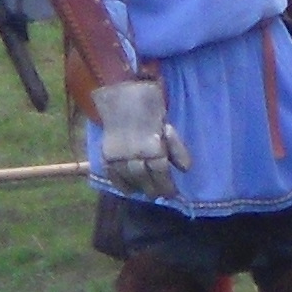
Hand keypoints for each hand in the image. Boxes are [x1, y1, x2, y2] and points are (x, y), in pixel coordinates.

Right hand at [94, 77, 184, 201]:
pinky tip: (129, 190)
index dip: (168, 186)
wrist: (122, 97)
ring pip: (129, 178)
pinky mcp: (105, 153)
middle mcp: (133, 153)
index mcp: (152, 146)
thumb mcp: (168, 127)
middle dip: (154, 189)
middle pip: (145, 178)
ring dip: (139, 188)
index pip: (161, 172)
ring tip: (147, 193)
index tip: (173, 194)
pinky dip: (120, 184)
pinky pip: (112, 174)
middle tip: (160, 195)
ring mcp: (117, 154)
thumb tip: (185, 169)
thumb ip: (177, 148)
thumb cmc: (151, 110)